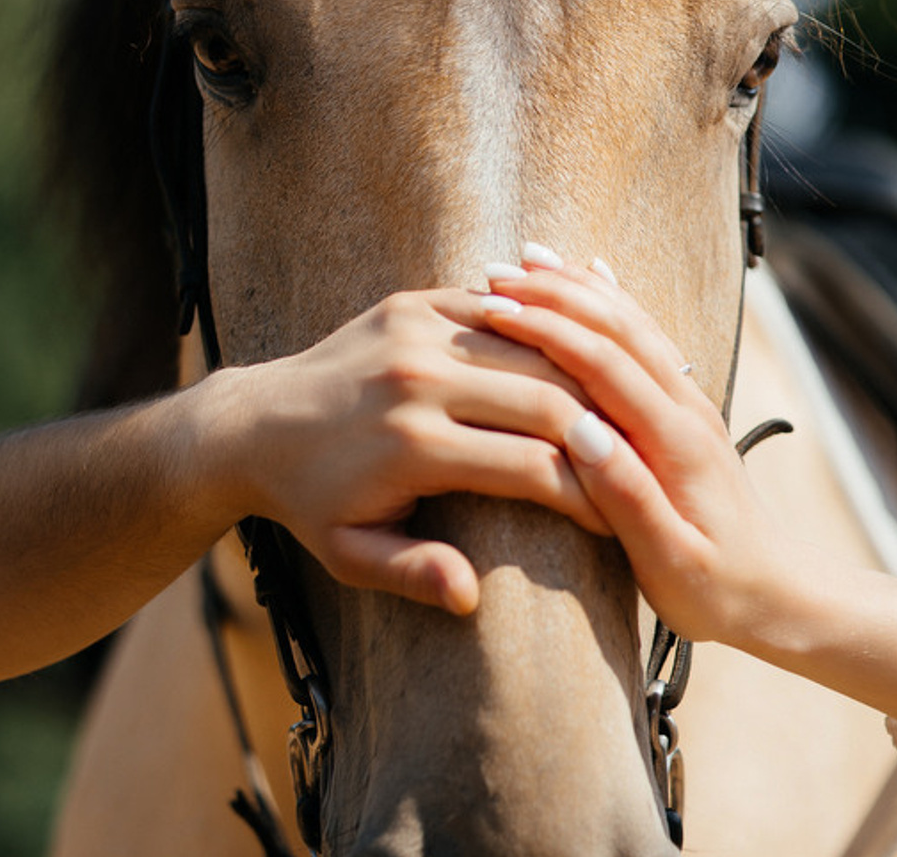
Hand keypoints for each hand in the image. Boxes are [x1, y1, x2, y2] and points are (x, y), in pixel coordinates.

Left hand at [200, 289, 605, 615]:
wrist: (254, 424)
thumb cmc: (310, 502)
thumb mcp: (350, 555)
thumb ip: (411, 574)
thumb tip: (470, 594)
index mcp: (413, 447)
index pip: (533, 468)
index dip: (590, 495)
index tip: (626, 517)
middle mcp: (418, 380)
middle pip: (546, 398)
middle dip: (601, 430)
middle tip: (642, 455)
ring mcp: (415, 330)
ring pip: (530, 346)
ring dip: (580, 375)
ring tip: (621, 406)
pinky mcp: (411, 302)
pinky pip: (494, 310)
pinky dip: (537, 332)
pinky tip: (571, 352)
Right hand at [479, 252, 784, 644]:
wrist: (783, 595)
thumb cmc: (719, 592)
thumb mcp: (670, 563)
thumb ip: (628, 498)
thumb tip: (581, 437)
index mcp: (676, 443)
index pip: (605, 364)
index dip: (549, 331)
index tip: (496, 309)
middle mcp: (685, 408)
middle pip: (617, 327)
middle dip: (555, 294)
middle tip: (494, 275)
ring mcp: (689, 401)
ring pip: (631, 322)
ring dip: (578, 287)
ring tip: (526, 261)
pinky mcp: (684, 406)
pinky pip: (643, 335)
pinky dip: (610, 299)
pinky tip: (588, 275)